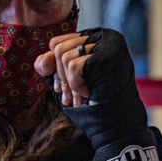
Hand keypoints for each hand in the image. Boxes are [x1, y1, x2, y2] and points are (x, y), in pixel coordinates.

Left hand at [38, 28, 161, 160]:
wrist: (117, 124)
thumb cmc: (93, 101)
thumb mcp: (67, 81)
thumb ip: (51, 67)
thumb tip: (44, 58)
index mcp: (94, 39)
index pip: (58, 42)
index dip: (54, 68)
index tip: (62, 89)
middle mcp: (103, 36)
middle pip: (59, 48)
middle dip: (61, 78)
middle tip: (72, 97)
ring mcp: (107, 44)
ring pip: (65, 56)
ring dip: (70, 83)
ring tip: (83, 95)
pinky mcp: (107, 54)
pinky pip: (73, 65)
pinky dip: (76, 84)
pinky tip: (89, 92)